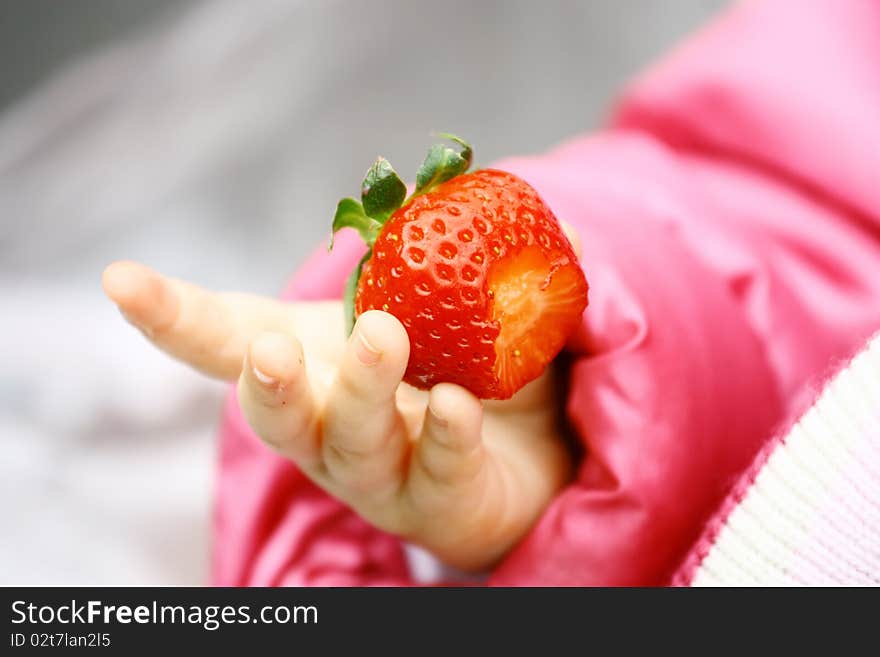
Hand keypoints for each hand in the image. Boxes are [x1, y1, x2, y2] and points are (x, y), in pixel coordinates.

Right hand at [102, 251, 576, 570]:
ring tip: (383, 336)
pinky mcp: (438, 503)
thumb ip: (470, 258)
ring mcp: (381, 472)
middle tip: (275, 346)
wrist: (537, 453)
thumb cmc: (476, 368)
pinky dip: (444, 434)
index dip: (172, 316)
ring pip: (347, 446)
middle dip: (265, 382)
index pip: (230, 340)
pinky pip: (436, 470)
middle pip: (277, 412)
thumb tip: (501, 207)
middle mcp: (329, 423)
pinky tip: (455, 404)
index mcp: (317, 363)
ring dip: (358, 393)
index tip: (118, 279)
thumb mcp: (465, 303)